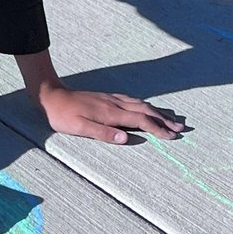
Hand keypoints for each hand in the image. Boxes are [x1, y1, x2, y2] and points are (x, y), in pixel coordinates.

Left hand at [37, 84, 183, 144]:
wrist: (51, 95)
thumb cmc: (63, 115)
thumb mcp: (80, 127)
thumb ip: (103, 133)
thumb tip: (126, 138)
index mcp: (111, 113)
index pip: (141, 121)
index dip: (158, 129)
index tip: (172, 137)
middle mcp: (115, 104)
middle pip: (146, 111)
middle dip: (164, 120)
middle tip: (180, 128)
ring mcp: (111, 99)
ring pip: (141, 104)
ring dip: (157, 112)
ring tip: (171, 118)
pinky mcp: (107, 97)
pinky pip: (132, 100)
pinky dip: (145, 105)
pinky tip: (146, 107)